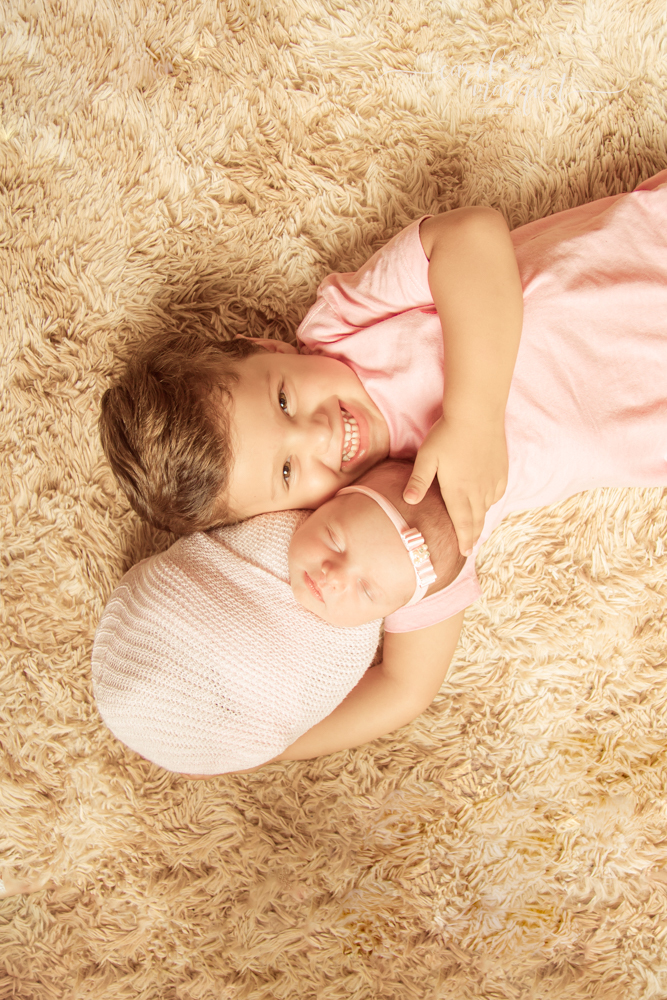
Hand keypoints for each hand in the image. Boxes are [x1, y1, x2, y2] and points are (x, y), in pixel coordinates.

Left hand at [403, 415, 507, 555]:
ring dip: (481, 518)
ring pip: (487, 506)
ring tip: (477, 528)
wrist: (477, 413)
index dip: (463, 540)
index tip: (465, 553)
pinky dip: (492, 500)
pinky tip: (488, 500)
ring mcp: (492, 480)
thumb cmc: (447, 434)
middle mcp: (478, 490)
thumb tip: (408, 501)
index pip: (461, 523)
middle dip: (472, 535)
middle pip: (476, 519)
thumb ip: (419, 480)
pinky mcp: (501, 469)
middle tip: (471, 548)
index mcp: (458, 490)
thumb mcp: (427, 457)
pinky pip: (498, 492)